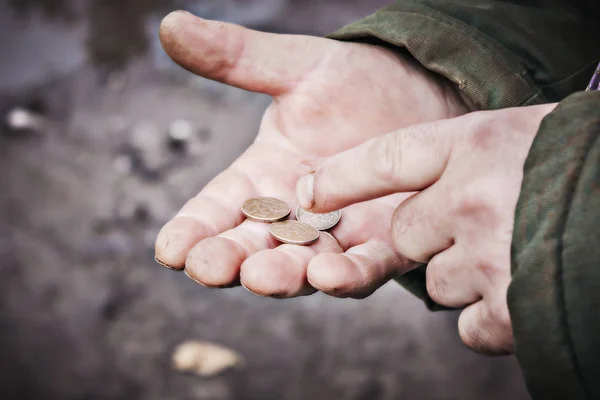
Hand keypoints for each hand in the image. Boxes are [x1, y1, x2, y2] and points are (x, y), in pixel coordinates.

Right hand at [155, 11, 470, 297]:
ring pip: (302, 265)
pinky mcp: (385, 243)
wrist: (428, 93)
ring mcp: (338, 235)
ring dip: (281, 275)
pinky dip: (347, 276)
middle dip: (228, 259)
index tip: (169, 248)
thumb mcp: (298, 67)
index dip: (192, 229)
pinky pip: (364, 267)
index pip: (217, 209)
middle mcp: (294, 215)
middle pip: (252, 245)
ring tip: (261, 276)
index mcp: (262, 177)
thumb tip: (170, 26)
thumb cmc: (359, 83)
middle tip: (208, 267)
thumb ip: (237, 59)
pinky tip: (329, 276)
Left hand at [296, 104, 555, 352]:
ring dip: (468, 279)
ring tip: (523, 258)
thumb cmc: (592, 168)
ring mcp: (492, 256)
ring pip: (436, 283)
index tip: (308, 191)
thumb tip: (422, 202)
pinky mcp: (513, 311)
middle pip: (406, 234)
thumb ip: (480, 162)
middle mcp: (475, 196)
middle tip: (481, 230)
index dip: (344, 175)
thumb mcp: (535, 142)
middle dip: (430, 240)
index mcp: (483, 142)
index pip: (390, 156)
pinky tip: (530, 294)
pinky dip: (491, 318)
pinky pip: (468, 326)